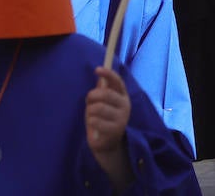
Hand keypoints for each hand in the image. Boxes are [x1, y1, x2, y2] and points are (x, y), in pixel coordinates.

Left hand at [87, 67, 133, 186]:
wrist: (108, 145)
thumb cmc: (103, 120)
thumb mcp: (103, 104)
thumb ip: (102, 91)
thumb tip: (100, 75)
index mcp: (123, 96)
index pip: (117, 82)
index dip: (108, 74)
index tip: (97, 69)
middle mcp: (125, 106)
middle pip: (105, 94)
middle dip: (92, 96)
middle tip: (89, 101)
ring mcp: (121, 119)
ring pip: (98, 108)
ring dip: (90, 111)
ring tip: (92, 116)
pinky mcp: (114, 131)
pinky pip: (95, 121)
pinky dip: (90, 121)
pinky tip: (94, 125)